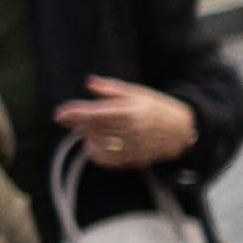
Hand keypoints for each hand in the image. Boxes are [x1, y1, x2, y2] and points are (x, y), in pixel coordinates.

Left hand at [54, 80, 199, 167]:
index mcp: (130, 111)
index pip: (95, 113)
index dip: (75, 113)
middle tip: (69, 116)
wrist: (182, 131)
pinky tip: (95, 142)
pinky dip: (95, 151)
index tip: (59, 113)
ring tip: (89, 127)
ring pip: (96, 144)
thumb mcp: (138, 92)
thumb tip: (89, 83)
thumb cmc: (159, 108)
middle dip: (77, 122)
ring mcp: (132, 148)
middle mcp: (130, 131)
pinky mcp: (132, 160)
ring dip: (87, 135)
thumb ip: (111, 89)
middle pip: (92, 128)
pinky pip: (105, 159)